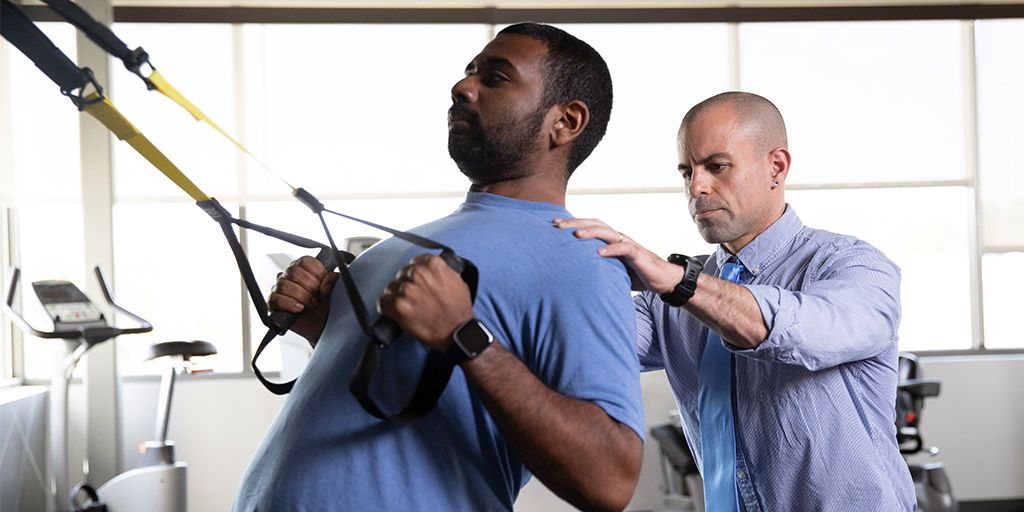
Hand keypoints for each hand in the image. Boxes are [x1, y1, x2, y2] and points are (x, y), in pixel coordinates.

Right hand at [268, 255, 338, 342]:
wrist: (322, 325)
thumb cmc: (326, 305)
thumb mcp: (335, 289)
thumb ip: (333, 279)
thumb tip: (325, 284)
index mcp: (304, 268)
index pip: (305, 261)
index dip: (316, 273)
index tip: (323, 286)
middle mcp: (289, 276)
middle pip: (294, 272)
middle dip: (310, 287)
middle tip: (317, 298)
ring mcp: (279, 289)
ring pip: (284, 285)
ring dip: (301, 297)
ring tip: (310, 305)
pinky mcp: (273, 303)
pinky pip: (275, 299)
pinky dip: (289, 304)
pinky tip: (299, 308)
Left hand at [377, 253, 473, 350]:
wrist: (456, 332)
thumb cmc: (459, 310)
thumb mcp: (457, 280)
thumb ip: (440, 271)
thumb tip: (429, 269)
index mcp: (433, 265)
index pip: (415, 261)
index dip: (416, 273)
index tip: (416, 280)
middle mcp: (418, 274)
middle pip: (402, 273)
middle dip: (407, 284)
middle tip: (415, 297)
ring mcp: (406, 290)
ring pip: (391, 287)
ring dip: (397, 295)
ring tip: (408, 306)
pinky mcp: (397, 306)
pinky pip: (382, 301)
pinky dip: (386, 306)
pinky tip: (395, 311)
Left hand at [553, 218, 684, 293]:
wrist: (662, 280)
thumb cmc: (637, 274)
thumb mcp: (613, 269)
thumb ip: (598, 267)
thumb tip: (576, 274)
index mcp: (611, 239)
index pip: (589, 226)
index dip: (572, 223)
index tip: (553, 224)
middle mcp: (618, 237)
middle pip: (595, 224)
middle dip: (575, 223)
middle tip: (556, 224)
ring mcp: (628, 244)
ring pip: (607, 232)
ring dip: (591, 232)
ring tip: (576, 235)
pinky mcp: (637, 254)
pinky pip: (623, 249)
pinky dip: (611, 250)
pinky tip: (599, 253)